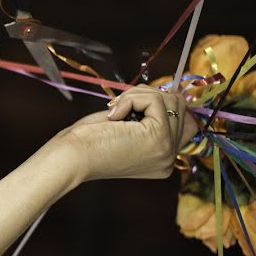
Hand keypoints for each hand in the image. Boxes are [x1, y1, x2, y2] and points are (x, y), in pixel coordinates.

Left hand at [54, 86, 196, 181]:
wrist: (70, 158)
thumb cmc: (89, 141)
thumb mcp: (127, 128)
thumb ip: (151, 117)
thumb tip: (170, 95)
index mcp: (163, 161)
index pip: (184, 122)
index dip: (160, 105)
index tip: (132, 105)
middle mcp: (170, 159)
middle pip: (179, 107)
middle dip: (148, 96)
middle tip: (119, 106)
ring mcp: (167, 150)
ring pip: (170, 100)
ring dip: (138, 95)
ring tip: (115, 110)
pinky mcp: (158, 138)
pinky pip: (155, 99)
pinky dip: (131, 98)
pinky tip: (114, 116)